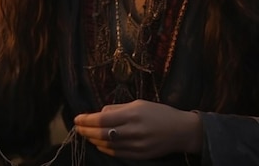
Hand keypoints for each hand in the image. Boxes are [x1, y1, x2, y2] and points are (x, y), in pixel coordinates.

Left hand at [74, 99, 201, 159]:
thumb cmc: (160, 113)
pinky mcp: (139, 156)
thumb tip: (100, 112)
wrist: (181, 131)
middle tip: (77, 127)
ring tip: (85, 134)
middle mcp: (133, 131)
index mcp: (133, 114)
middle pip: (102, 133)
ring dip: (93, 140)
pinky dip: (104, 149)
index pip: (103, 118)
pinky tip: (98, 143)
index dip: (87, 120)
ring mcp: (136, 145)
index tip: (77, 118)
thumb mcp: (139, 103)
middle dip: (86, 131)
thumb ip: (118, 108)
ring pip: (107, 145)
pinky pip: (117, 153)